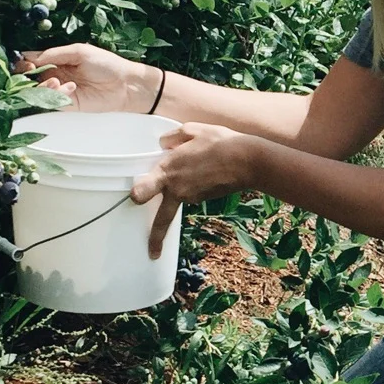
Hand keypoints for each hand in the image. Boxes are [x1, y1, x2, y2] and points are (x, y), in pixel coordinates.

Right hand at [15, 41, 151, 109]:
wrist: (125, 85)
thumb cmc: (107, 64)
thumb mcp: (79, 52)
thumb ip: (55, 54)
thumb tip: (31, 57)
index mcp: (57, 60)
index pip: (32, 60)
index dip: (24, 62)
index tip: (25, 62)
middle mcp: (55, 75)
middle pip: (29, 77)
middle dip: (26, 75)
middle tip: (30, 72)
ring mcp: (60, 90)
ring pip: (37, 90)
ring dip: (41, 85)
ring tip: (55, 81)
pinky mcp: (67, 104)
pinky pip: (51, 101)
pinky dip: (54, 95)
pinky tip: (69, 88)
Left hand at [131, 124, 259, 258]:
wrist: (248, 162)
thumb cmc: (220, 143)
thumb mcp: (192, 130)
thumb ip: (172, 138)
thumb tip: (163, 145)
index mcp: (168, 170)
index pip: (144, 188)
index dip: (138, 193)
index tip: (135, 198)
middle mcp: (177, 189)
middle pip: (162, 220)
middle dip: (155, 238)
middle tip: (152, 253)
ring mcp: (192, 197)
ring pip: (178, 199)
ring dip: (180, 191)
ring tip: (196, 166)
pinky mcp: (204, 199)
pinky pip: (191, 192)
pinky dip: (193, 185)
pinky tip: (204, 169)